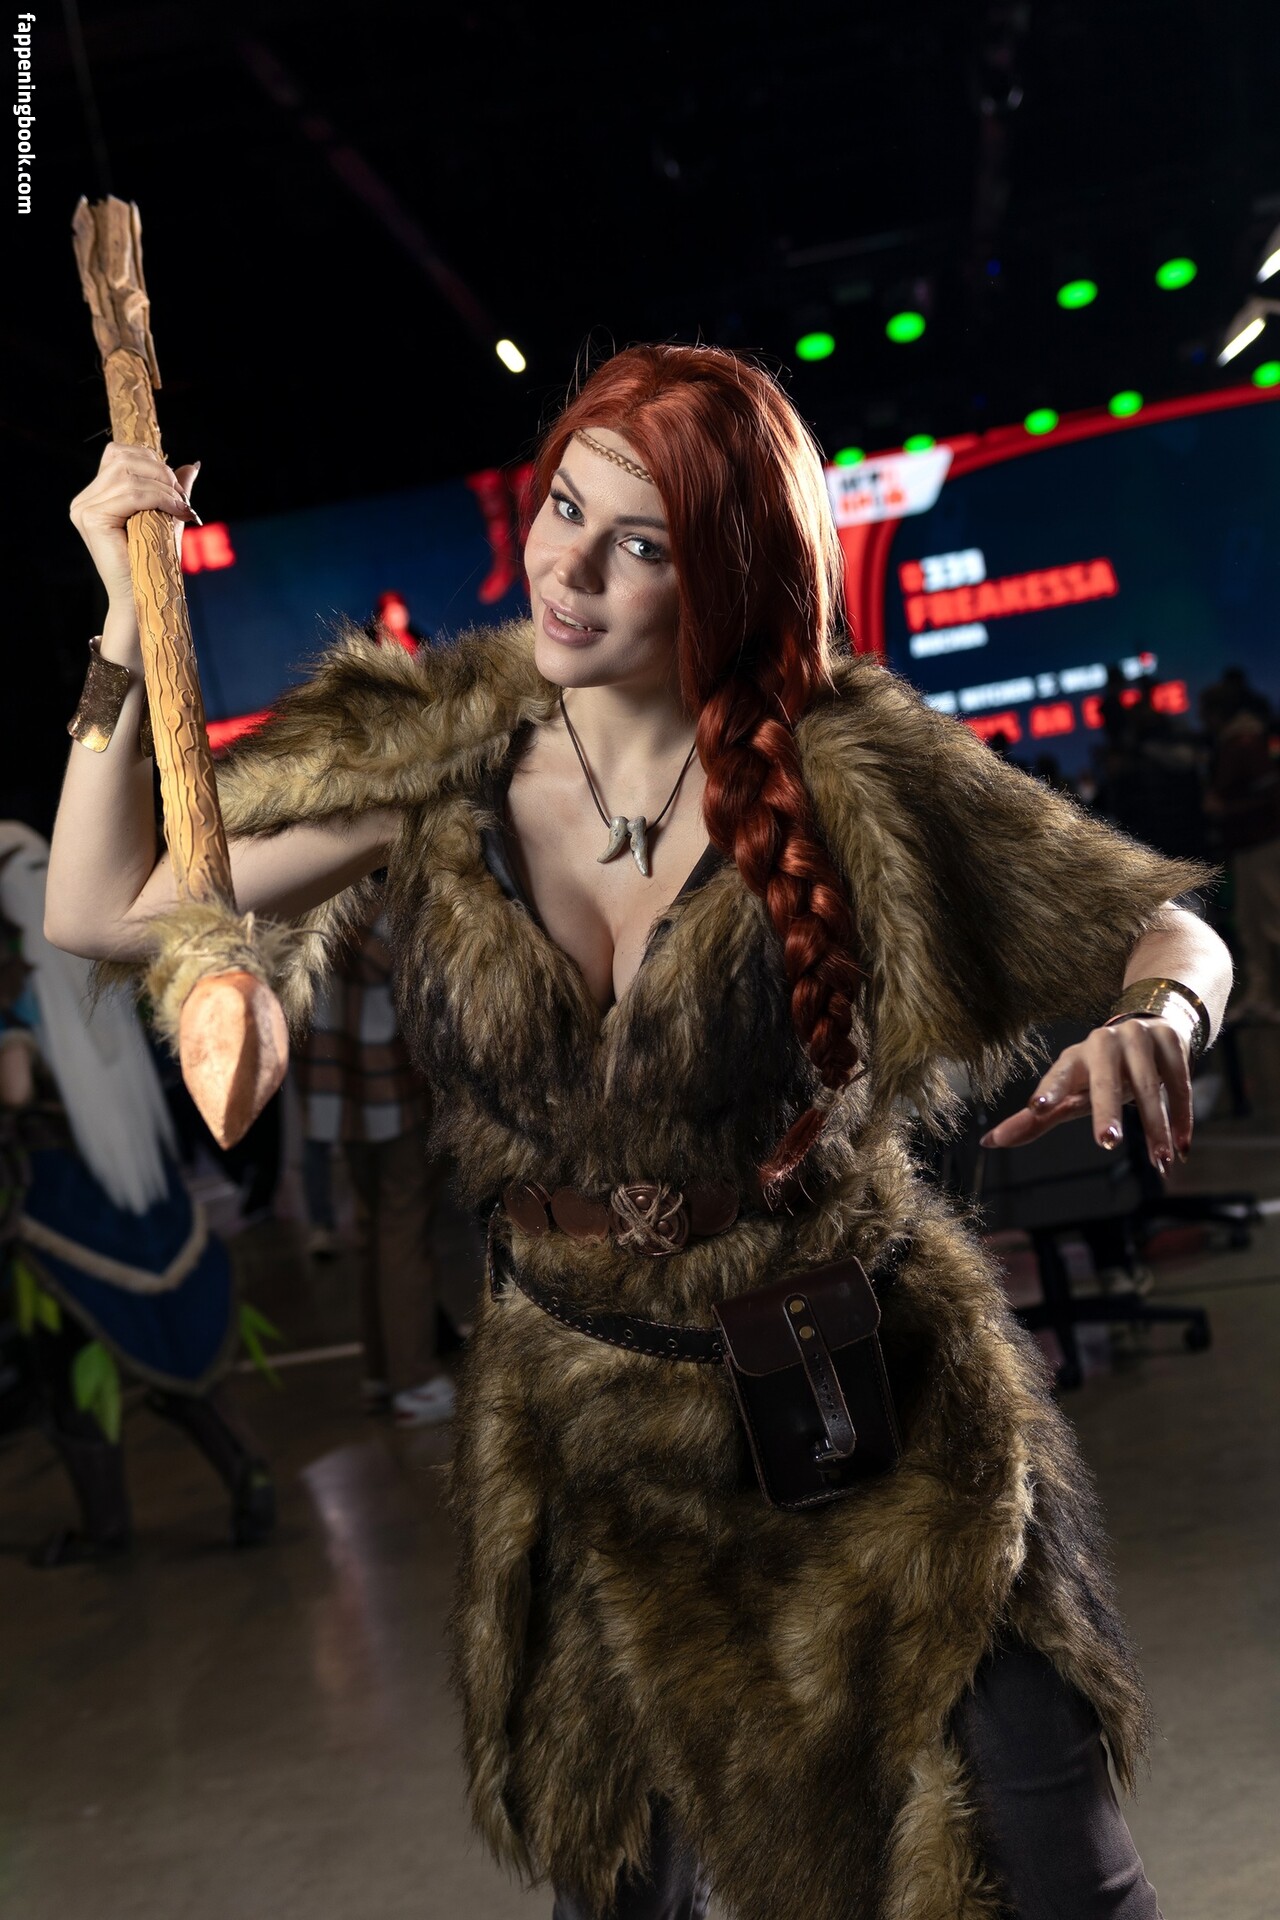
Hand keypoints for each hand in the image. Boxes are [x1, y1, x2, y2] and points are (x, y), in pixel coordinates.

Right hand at [70, 441, 200, 606]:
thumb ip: (173, 489)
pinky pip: (130, 495)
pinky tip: (175, 511)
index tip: (177, 488)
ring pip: (128, 475)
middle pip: (122, 459)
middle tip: (181, 497)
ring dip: (163, 487)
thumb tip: (192, 464)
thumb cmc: (155, 561)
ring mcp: (84, 509)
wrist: (145, 597)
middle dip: (160, 472)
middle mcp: (84, 500)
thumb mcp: (167, 516)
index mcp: (96, 496)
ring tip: (180, 506)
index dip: (151, 462)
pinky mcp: (92, 519)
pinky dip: (158, 499)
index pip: (119, 455)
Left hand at [979, 1017, 1192, 1172]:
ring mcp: (1139, 1038)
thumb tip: (988, 1143)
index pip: (1058, 1076)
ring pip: (1149, 1088)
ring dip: (1156, 1128)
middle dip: (1106, 1111)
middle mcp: (1104, 1044)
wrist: (1149, 1025)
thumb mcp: (1071, 1092)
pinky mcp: (1171, 1042)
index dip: (1048, 1090)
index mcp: (1074, 1059)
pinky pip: (1179, 1084)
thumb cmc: (1101, 1073)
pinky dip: (1182, 1118)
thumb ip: (1036, 1120)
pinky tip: (1181, 1147)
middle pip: (1105, 1083)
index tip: (1037, 1107)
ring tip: (1161, 1163)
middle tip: (1106, 1141)